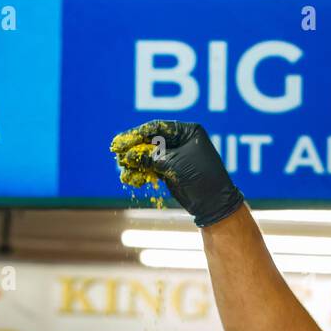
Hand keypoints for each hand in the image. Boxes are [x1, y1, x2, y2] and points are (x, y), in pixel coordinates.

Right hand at [109, 121, 243, 227]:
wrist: (213, 203)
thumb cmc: (200, 176)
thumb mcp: (174, 163)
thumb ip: (151, 157)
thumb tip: (128, 156)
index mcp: (187, 131)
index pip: (158, 127)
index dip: (138, 133)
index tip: (123, 140)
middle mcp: (181, 141)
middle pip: (151, 140)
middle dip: (134, 148)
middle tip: (116, 152)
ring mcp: (175, 156)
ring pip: (150, 155)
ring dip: (135, 162)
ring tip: (122, 167)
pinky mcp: (171, 171)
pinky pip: (152, 168)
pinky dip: (141, 173)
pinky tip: (130, 178)